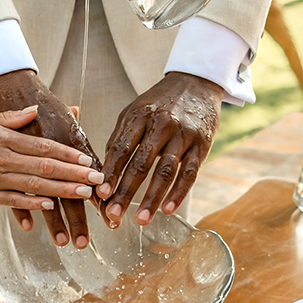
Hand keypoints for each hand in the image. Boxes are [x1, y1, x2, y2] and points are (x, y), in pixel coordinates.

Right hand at [0, 70, 100, 247]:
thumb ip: (12, 119)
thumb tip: (36, 110)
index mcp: (4, 139)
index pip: (43, 147)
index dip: (68, 154)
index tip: (87, 159)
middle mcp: (2, 159)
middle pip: (44, 168)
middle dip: (73, 174)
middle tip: (95, 180)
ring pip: (33, 186)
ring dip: (61, 190)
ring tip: (83, 194)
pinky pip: (12, 201)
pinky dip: (31, 204)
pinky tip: (50, 206)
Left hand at [96, 73, 222, 225]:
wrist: (196, 83)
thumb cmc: (159, 103)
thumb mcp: (134, 112)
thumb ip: (119, 139)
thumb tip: (103, 172)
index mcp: (139, 116)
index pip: (121, 148)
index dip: (110, 173)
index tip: (100, 194)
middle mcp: (162, 124)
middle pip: (141, 163)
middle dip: (126, 192)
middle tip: (114, 215)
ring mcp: (184, 135)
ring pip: (165, 171)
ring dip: (152, 199)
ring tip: (141, 220)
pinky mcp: (202, 145)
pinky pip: (190, 173)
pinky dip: (178, 193)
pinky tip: (167, 210)